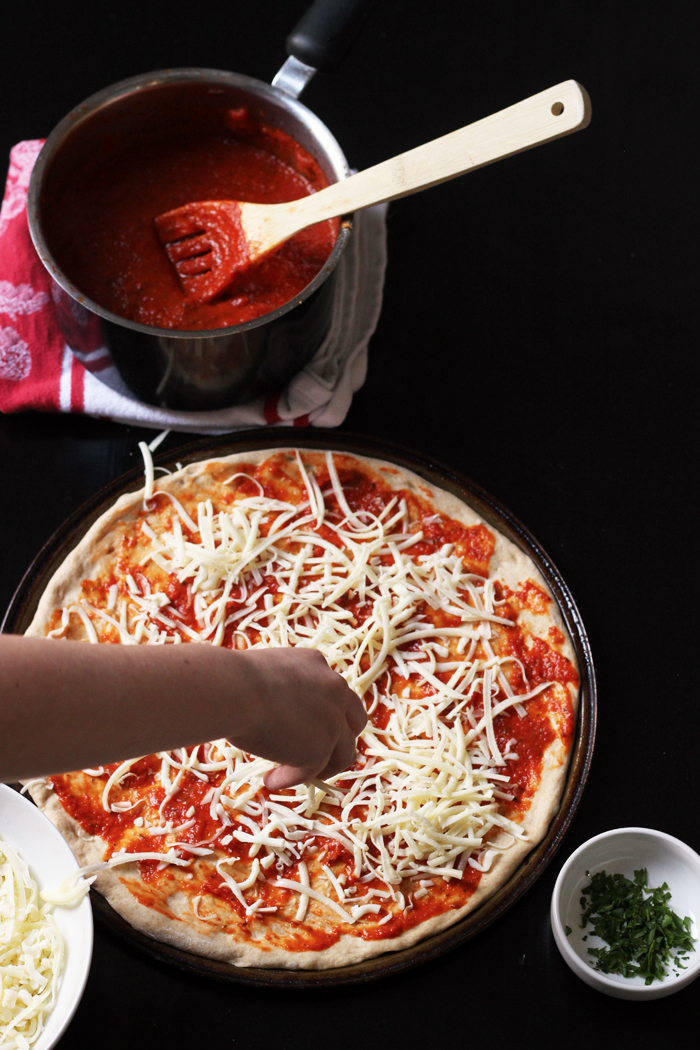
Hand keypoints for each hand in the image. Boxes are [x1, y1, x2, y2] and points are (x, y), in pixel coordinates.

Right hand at [233, 648, 366, 790]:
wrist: (232, 690)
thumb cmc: (233, 680)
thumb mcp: (267, 673)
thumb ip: (283, 689)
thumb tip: (274, 714)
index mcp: (317, 664)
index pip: (333, 692)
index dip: (324, 712)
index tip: (306, 727)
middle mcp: (334, 688)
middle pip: (354, 720)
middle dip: (339, 739)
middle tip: (316, 753)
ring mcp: (333, 720)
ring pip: (345, 753)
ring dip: (322, 766)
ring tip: (296, 775)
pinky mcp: (321, 748)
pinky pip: (312, 771)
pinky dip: (292, 779)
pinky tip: (271, 781)